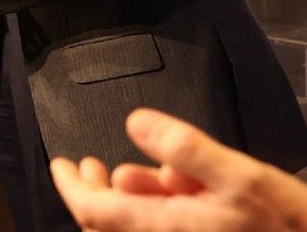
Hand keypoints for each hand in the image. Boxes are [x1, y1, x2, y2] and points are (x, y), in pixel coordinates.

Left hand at [50, 107, 306, 231]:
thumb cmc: (288, 227)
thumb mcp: (241, 175)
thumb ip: (186, 148)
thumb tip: (137, 123)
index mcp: (167, 229)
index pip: (94, 210)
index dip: (71, 185)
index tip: (61, 164)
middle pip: (106, 223)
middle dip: (94, 190)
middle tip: (91, 164)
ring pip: (133, 226)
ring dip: (129, 198)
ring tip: (145, 174)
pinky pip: (160, 230)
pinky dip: (156, 208)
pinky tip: (180, 190)